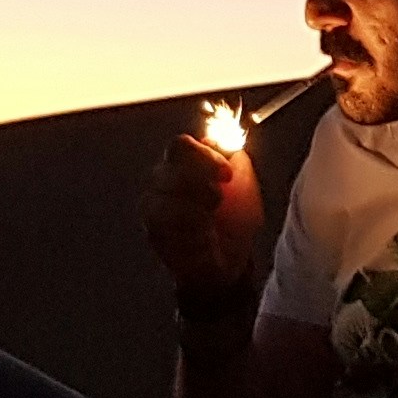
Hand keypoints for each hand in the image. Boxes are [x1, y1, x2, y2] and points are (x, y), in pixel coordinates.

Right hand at [141, 133, 264, 292]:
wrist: (232, 259)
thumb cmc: (236, 219)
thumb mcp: (245, 185)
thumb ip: (234, 159)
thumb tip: (223, 138)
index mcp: (187, 162)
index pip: (181, 146)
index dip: (203, 157)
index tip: (226, 175)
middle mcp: (164, 179)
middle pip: (167, 170)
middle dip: (198, 186)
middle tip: (217, 201)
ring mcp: (154, 204)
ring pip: (161, 198)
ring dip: (193, 211)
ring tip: (209, 222)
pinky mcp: (152, 230)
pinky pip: (162, 225)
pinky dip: (187, 231)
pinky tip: (201, 237)